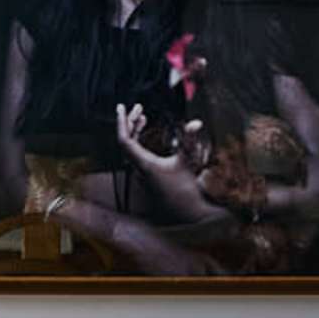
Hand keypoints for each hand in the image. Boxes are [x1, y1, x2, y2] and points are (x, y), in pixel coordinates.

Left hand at [116, 105, 222, 219]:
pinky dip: (137, 138)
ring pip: (130, 146)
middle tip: (138, 107)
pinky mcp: (144, 173)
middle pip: (126, 140)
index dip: (122, 122)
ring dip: (134, 129)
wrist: (184, 211)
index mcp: (144, 163)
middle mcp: (138, 167)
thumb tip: (196, 122)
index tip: (122, 108)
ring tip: (141, 115)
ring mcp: (140, 171)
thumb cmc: (185, 189)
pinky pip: (134, 151)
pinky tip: (145, 131)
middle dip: (130, 122)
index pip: (124, 140)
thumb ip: (190, 140)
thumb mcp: (188, 161)